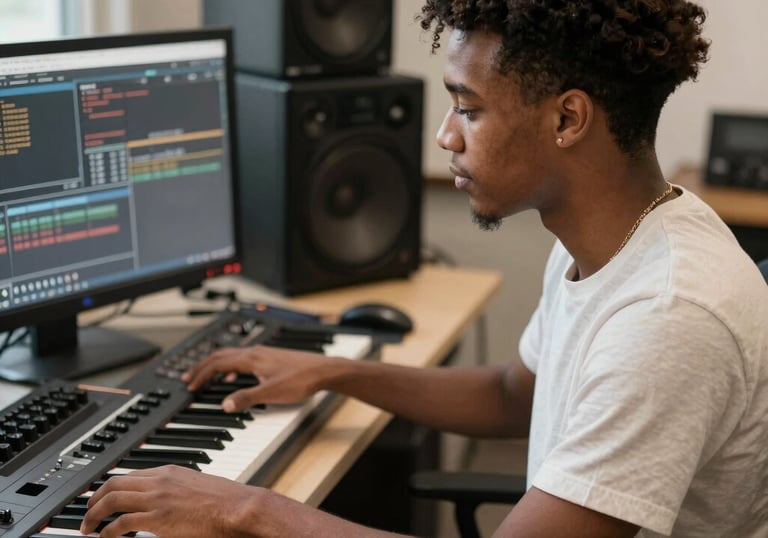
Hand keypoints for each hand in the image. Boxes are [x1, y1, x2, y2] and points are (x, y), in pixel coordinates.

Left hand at [80, 465, 259, 537]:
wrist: (238, 507)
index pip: (129, 475)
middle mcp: (159, 481)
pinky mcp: (158, 518)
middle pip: (114, 483)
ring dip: (94, 515)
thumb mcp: (198, 487)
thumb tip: (169, 501)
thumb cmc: (226, 500)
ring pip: (112, 500)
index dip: (110, 488)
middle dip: (94, 500)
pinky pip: (122, 522)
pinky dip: (108, 532)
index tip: (101, 499)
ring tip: (87, 528)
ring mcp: (158, 498)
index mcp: (169, 471)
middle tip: (87, 514)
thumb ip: (179, 490)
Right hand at [182, 345, 333, 411]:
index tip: (190, 385)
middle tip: (188, 378)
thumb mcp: (271, 393)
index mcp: (251, 358)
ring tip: (206, 378)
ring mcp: (263, 354)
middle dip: (202, 367)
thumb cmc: (301, 379)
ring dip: (216, 366)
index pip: (217, 363)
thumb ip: (246, 399)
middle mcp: (255, 352)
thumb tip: (224, 405)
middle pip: (221, 356)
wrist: (324, 370)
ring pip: (232, 357)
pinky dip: (231, 367)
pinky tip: (234, 377)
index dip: (201, 374)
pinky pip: (243, 360)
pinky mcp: (271, 358)